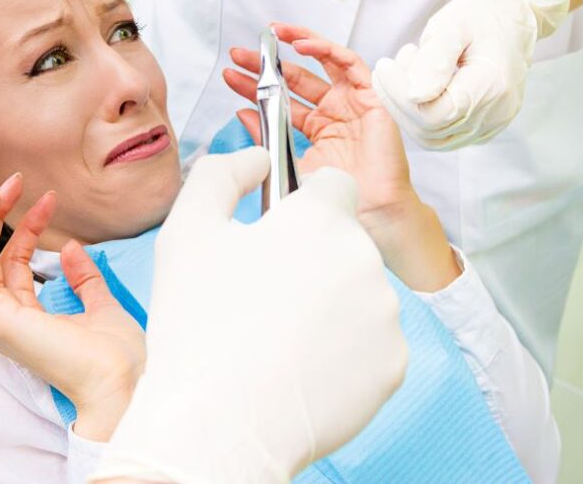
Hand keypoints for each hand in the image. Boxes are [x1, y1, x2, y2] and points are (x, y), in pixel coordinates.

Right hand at [0, 173, 145, 441]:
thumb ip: (83, 278)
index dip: (25, 227)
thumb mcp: (101, 304)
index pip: (11, 263)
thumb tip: (69, 246)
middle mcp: (5, 318)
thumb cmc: (116, 355)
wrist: (123, 380)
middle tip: (15, 182)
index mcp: (26, 317)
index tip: (50, 199)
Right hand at [93, 150, 406, 483]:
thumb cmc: (198, 326)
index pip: (332, 185)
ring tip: (277, 335)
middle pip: (343, 241)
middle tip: (264, 293)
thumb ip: (223, 173)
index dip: (303, 204)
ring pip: (358, 291)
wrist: (219, 424)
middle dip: (312, 257)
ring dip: (328, 302)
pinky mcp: (394, 364)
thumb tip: (257, 157)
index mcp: (320, 220)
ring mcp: (385, 314)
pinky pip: (371, 340)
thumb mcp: (188, 229)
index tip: (278, 232)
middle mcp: (364, 258)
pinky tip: (300, 365)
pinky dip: (343, 348)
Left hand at [224, 23, 412, 220]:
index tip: (231, 75)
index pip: (282, 99)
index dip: (256, 86)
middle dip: (267, 64)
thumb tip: (242, 113)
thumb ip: (267, 136)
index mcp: (317, 126)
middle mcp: (334, 110)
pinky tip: (302, 45)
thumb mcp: (291, 161)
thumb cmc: (341, 193)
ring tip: (272, 34)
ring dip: (298, 43)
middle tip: (240, 54)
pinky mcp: (371, 97)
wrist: (371, 210)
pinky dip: (327, 49)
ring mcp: (352, 102)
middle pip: (297, 77)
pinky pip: (350, 63)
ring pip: (324, 61)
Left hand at [371, 0, 568, 150]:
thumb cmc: (479, 17)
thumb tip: (414, 95)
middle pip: (429, 129)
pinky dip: (419, 116)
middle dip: (398, 100)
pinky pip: (443, 135)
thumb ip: (434, 61)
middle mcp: (496, 112)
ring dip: (404, 109)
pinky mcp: (484, 128)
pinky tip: (414, 86)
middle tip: (389, 65)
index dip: (400, 96)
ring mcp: (492, 124)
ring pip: (432, 138)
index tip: (384, 66)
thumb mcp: (453, 26)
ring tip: (401, 72)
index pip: (433, 113)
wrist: (511, 19)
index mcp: (492, 85)